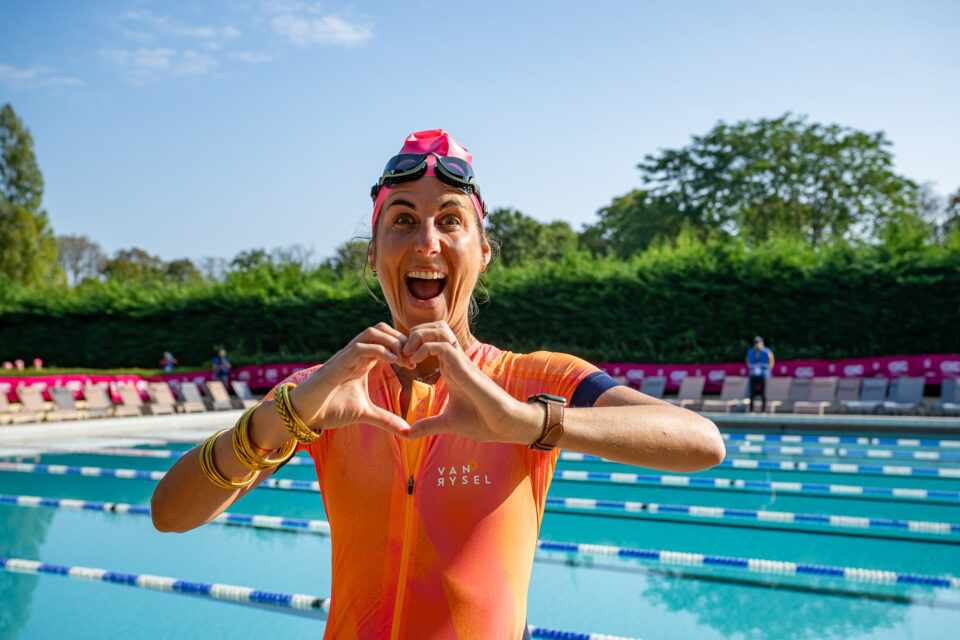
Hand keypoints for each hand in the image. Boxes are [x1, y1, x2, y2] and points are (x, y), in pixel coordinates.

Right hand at [289, 323, 411, 436]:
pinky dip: (379, 350)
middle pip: (382, 329)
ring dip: (392, 341)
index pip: (386, 340)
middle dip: (401, 340)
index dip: (403, 347)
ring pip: (372, 332)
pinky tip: (392, 361)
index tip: (415, 365)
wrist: (303, 414)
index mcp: (362, 361)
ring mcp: (346, 356)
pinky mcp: (338, 363)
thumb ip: (386, 419)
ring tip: (404, 359)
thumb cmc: (329, 408)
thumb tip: (407, 431)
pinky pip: (360, 347)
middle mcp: (355, 354)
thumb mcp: (364, 413)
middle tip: (412, 359)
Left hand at [402, 322, 541, 443]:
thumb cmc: (482, 421)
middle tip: (401, 354)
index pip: (432, 340)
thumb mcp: (448, 423)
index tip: (400, 363)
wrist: (503, 425)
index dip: (413, 345)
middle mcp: (455, 360)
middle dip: (413, 334)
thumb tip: (409, 434)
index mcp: (451, 368)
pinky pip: (442, 345)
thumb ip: (429, 425)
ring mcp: (460, 361)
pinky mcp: (464, 366)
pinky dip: (424, 348)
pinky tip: (415, 362)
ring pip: (439, 329)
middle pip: (434, 326)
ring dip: (419, 336)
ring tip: (407, 354)